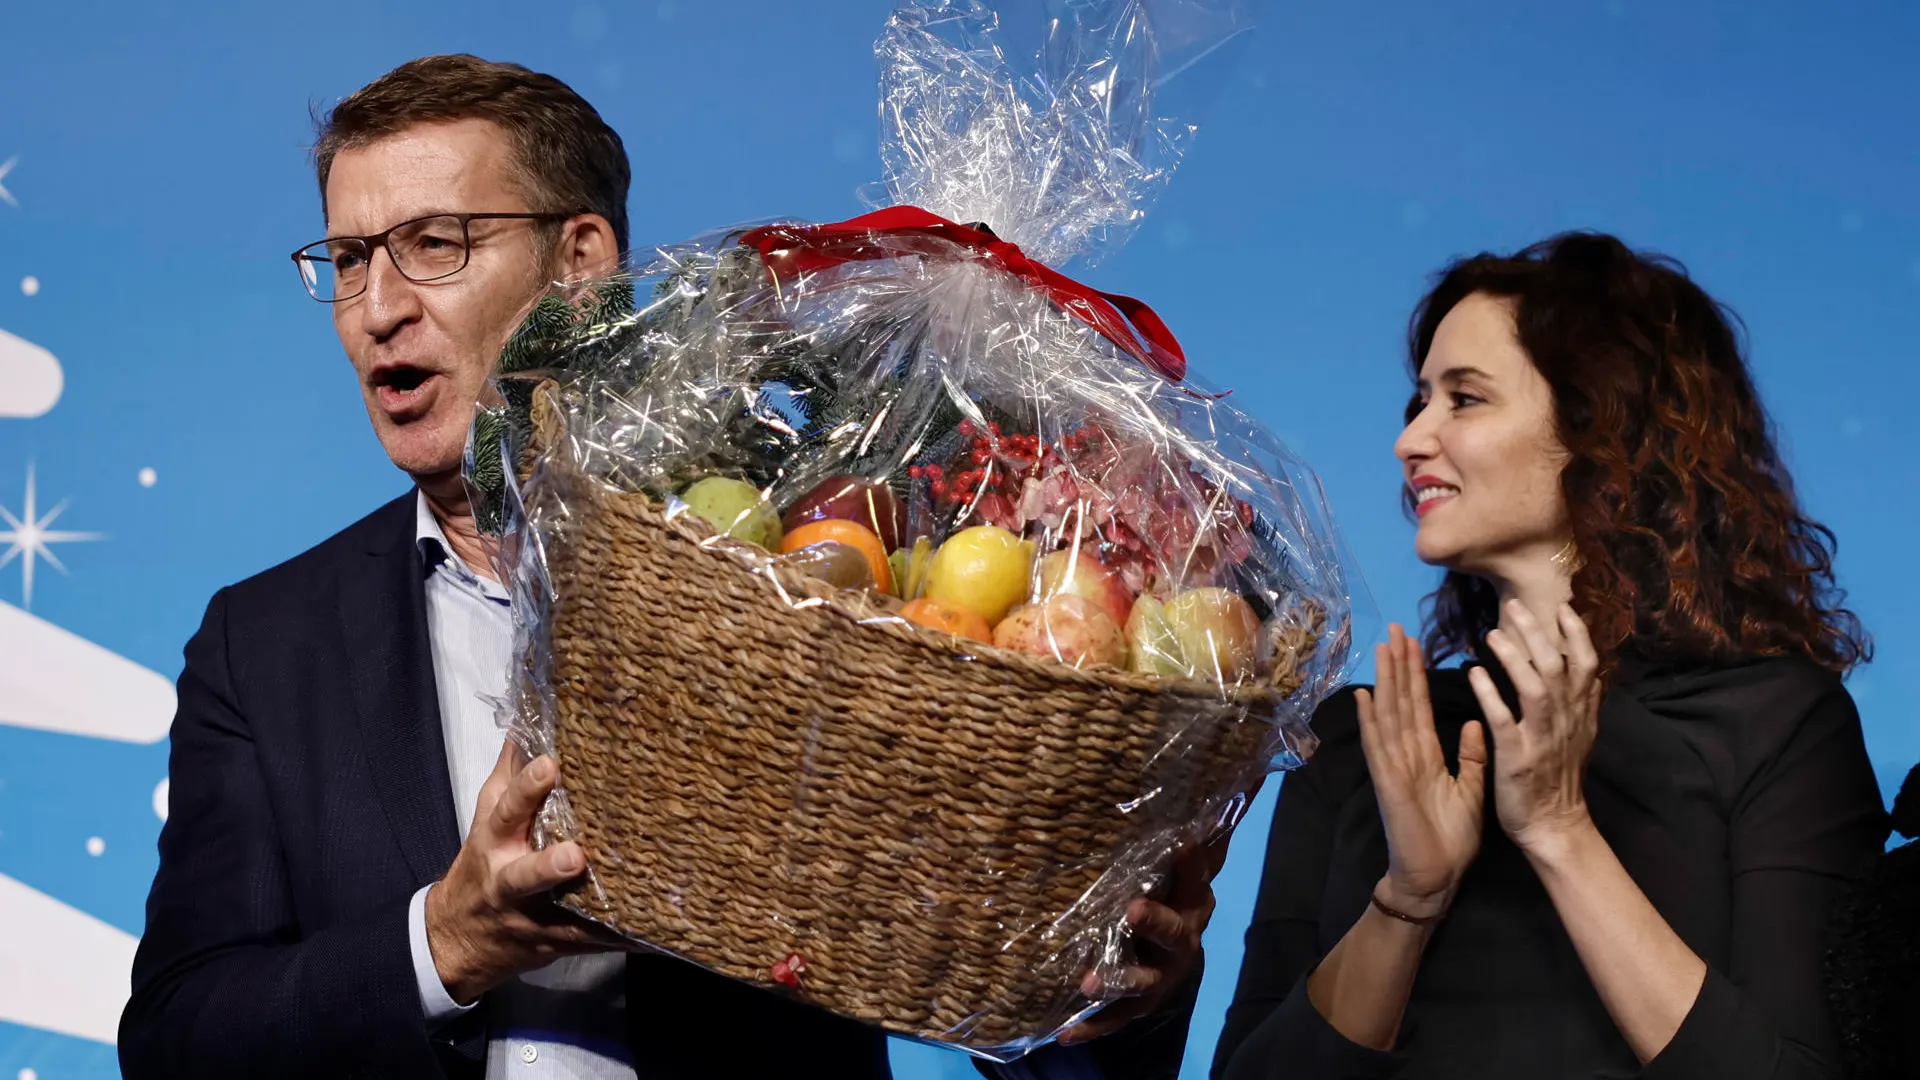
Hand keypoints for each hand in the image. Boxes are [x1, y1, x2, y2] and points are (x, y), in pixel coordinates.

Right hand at [425, 742, 626, 1003]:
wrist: (458, 939)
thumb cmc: (483, 863)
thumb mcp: (486, 817)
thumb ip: (509, 773)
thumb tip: (528, 716)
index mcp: (495, 842)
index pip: (507, 811)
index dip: (527, 789)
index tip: (551, 765)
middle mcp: (510, 882)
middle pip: (526, 875)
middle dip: (548, 866)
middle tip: (576, 855)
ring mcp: (533, 918)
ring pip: (564, 915)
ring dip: (592, 909)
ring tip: (628, 899)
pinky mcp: (557, 943)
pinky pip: (591, 941)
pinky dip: (619, 937)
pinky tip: (653, 932)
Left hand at [1057, 839, 1223, 1043]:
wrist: (1175, 954)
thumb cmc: (1167, 898)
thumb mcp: (1176, 872)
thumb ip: (1180, 847)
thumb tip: (1198, 795)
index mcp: (1194, 904)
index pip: (1196, 878)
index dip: (1192, 863)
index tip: (1185, 842)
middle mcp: (1182, 944)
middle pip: (1173, 933)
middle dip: (1155, 923)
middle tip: (1134, 910)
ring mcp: (1161, 979)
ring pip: (1143, 982)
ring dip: (1117, 982)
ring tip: (1089, 984)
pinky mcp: (1139, 1004)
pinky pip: (1115, 1017)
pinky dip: (1092, 1026)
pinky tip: (1064, 1032)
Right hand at [1356, 624, 1487, 918]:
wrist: (1437, 878)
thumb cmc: (1452, 840)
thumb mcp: (1472, 789)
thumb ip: (1473, 757)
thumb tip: (1478, 722)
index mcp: (1425, 755)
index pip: (1419, 706)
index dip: (1416, 674)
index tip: (1414, 642)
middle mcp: (1405, 755)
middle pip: (1401, 702)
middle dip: (1398, 665)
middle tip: (1395, 628)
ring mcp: (1393, 767)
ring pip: (1388, 716)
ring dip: (1384, 682)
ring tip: (1383, 648)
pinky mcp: (1389, 784)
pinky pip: (1379, 748)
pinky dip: (1370, 721)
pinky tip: (1364, 696)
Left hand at [1468, 600, 1601, 854]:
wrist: (1554, 826)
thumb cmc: (1559, 776)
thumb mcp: (1581, 734)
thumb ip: (1582, 700)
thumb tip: (1587, 664)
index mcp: (1580, 714)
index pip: (1587, 665)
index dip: (1577, 634)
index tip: (1562, 607)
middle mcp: (1566, 721)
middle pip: (1557, 667)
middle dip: (1538, 633)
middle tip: (1515, 605)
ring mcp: (1542, 739)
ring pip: (1535, 688)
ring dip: (1514, 657)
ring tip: (1492, 633)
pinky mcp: (1518, 758)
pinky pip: (1504, 720)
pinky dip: (1489, 694)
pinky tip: (1474, 673)